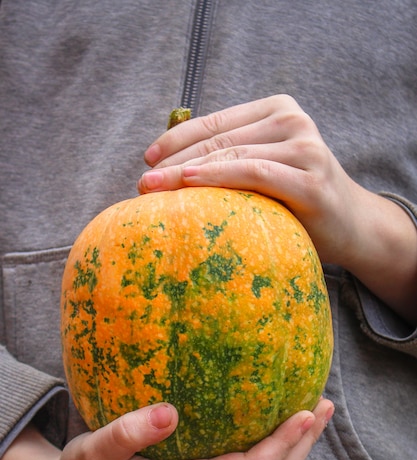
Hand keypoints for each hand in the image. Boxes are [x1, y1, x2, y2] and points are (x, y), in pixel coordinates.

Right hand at [0, 398, 332, 459]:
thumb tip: (168, 412)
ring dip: (293, 449)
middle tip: (323, 406)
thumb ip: (127, 433)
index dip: (282, 442)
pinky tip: (273, 430)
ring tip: (312, 416)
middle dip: (301, 444)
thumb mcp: (94, 453)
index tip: (305, 411)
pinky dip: (272, 453)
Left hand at [138, 95, 416, 322]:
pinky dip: (220, 177)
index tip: (147, 160)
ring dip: (187, 172)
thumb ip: (232, 158)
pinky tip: (190, 183)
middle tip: (143, 182)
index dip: (177, 139)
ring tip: (155, 189)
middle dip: (175, 161)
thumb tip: (171, 169)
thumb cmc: (297, 202)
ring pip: (232, 155)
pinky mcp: (311, 179)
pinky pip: (255, 174)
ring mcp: (305, 147)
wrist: (352, 225)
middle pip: (219, 139)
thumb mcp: (264, 170)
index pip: (216, 123)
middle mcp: (293, 121)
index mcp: (277, 111)